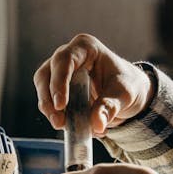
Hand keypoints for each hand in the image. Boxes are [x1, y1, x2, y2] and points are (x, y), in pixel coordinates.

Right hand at [33, 34, 154, 134]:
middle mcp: (69, 56)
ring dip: (48, 108)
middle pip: (46, 74)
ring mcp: (61, 71)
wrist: (129, 94)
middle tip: (58, 121)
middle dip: (49, 99)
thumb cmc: (128, 85)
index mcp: (86, 47)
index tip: (61, 105)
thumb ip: (110, 107)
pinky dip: (55, 114)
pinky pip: (49, 100)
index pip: (64, 61)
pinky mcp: (58, 87)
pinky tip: (68, 125)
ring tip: (62, 125)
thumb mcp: (124, 94)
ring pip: (43, 87)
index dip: (59, 82)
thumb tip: (97, 124)